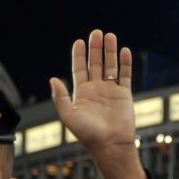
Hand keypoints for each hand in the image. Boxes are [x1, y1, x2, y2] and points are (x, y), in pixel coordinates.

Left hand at [50, 29, 135, 153]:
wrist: (111, 145)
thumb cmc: (88, 134)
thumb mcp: (69, 116)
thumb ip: (60, 97)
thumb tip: (53, 79)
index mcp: (82, 93)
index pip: (79, 69)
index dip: (79, 55)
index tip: (79, 41)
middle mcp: (96, 90)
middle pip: (95, 63)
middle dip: (95, 48)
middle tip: (96, 33)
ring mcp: (111, 91)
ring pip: (110, 66)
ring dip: (110, 51)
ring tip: (110, 36)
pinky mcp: (125, 95)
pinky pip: (125, 75)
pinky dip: (125, 63)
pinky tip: (124, 50)